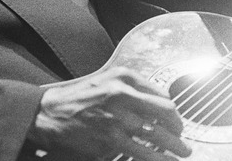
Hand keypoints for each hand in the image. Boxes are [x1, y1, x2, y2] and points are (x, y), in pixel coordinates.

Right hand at [29, 66, 191, 160]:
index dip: (174, 112)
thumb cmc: (79, 97)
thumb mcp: (107, 80)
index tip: (177, 122)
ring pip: (156, 136)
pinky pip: (139, 152)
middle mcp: (123, 95)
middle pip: (165, 113)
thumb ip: (134, 88)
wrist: (49, 113)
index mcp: (125, 78)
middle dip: (179, 129)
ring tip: (181, 154)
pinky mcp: (108, 141)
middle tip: (182, 139)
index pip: (162, 95)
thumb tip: (160, 102)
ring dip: (174, 148)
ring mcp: (116, 119)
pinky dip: (154, 159)